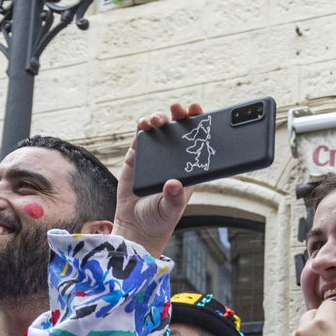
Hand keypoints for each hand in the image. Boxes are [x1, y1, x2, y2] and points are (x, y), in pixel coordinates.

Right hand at [114, 103, 202, 256]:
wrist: (135, 226)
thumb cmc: (159, 219)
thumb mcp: (171, 210)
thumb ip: (173, 198)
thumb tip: (173, 184)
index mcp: (188, 169)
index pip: (197, 143)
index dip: (200, 126)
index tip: (200, 112)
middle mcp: (173, 159)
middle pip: (179, 131)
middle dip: (180, 116)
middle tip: (179, 109)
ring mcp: (154, 156)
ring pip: (160, 130)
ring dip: (160, 119)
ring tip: (159, 119)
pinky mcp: (136, 157)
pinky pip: (141, 138)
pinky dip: (142, 128)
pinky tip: (144, 124)